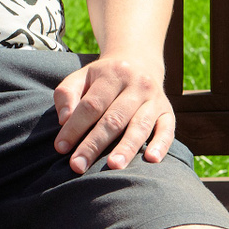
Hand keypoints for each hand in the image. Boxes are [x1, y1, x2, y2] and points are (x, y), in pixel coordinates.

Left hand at [53, 53, 174, 172]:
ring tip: (113, 167)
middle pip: (114, 119)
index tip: (61, 147)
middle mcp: (137, 85)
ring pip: (140, 126)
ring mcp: (155, 99)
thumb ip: (67, 95)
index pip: (91, 105)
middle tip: (78, 166)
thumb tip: (64, 120)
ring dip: (126, 148)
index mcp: (112, 74)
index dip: (75, 127)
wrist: (139, 61)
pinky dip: (161, 145)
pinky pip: (168, 130)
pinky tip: (151, 160)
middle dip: (94, 144)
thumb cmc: (103, 78)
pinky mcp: (168, 112)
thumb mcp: (81, 76)